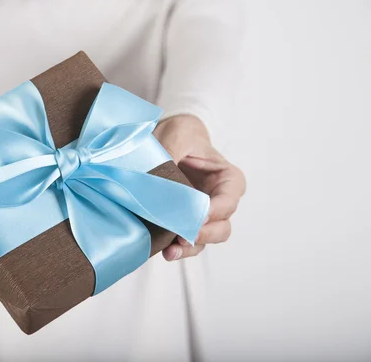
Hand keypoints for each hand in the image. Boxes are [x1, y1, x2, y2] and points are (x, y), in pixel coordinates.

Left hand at [153, 115, 245, 260]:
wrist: (166, 139)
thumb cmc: (180, 133)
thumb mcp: (177, 134)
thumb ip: (171, 152)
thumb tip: (156, 176)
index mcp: (228, 179)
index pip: (228, 201)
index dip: (214, 212)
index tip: (197, 217)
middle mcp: (220, 201)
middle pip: (221, 227)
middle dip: (203, 235)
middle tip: (183, 237)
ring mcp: (203, 215)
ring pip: (204, 240)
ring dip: (189, 248)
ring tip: (170, 251)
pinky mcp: (185, 222)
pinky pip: (186, 242)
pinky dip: (177, 248)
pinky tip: (164, 250)